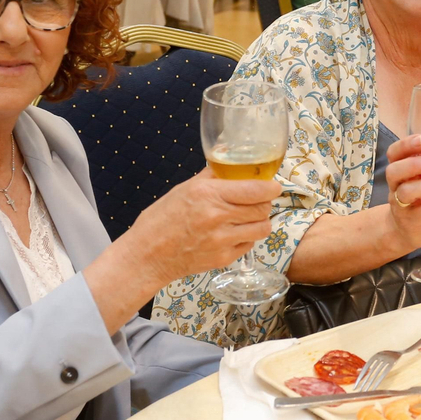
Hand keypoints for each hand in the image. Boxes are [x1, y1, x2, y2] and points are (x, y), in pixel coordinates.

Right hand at [86, 170, 279, 331]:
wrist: (147, 256)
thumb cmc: (161, 220)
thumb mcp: (184, 189)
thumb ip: (211, 177)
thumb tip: (230, 161)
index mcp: (208, 194)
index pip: (256, 190)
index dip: (271, 188)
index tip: (273, 186)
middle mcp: (217, 216)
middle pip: (263, 209)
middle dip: (264, 203)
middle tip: (257, 201)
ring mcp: (222, 240)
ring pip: (262, 228)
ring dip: (259, 222)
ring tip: (247, 219)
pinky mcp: (224, 259)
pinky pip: (249, 245)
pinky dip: (246, 238)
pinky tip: (232, 234)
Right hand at [384, 134, 420, 251]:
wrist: (406, 231)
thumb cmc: (420, 197)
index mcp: (400, 170)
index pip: (394, 154)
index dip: (404, 145)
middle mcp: (395, 186)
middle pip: (394, 171)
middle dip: (414, 164)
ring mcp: (400, 204)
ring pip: (407, 192)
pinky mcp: (411, 221)